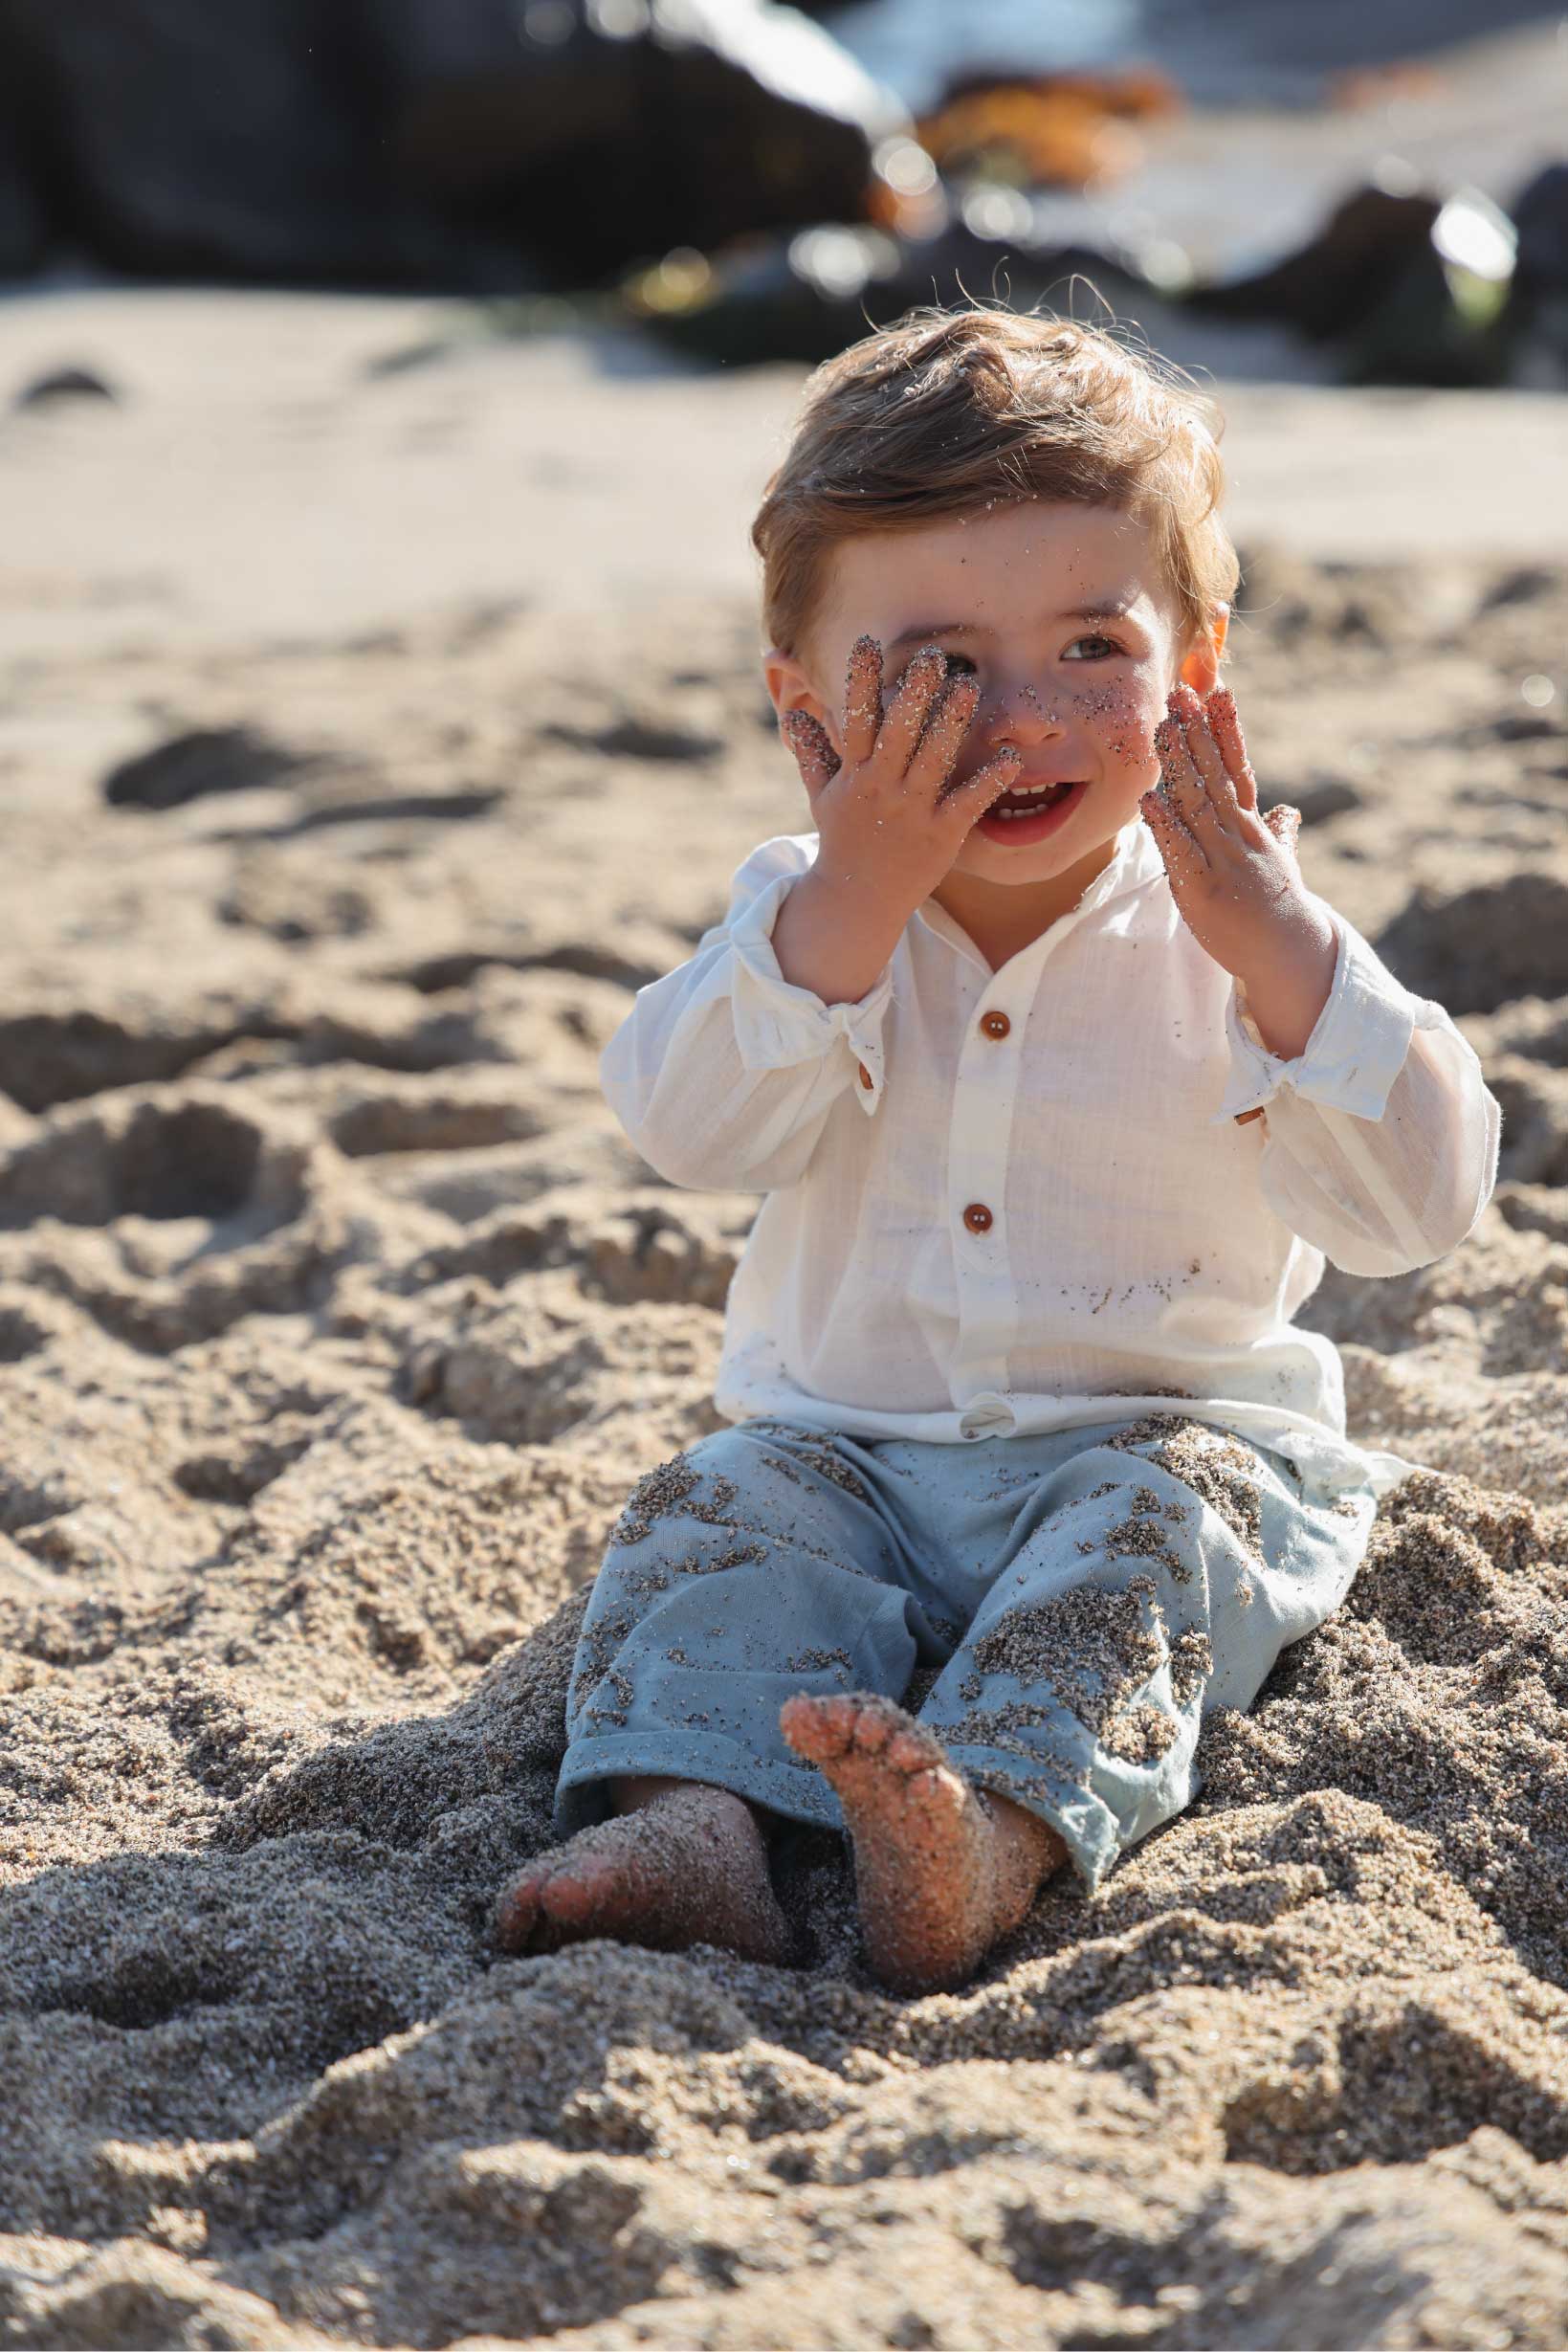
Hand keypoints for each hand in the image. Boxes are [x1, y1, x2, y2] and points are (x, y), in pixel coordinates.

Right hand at [780, 635, 1021, 920]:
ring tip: (969, 687)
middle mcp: (881, 788)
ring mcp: (912, 811)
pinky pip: (967, 802)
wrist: (858, 899)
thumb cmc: (844, 840)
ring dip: (951, 723)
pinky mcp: (941, 834)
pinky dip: (988, 781)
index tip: (868, 645)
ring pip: (932, 760)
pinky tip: (1009, 758)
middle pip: (897, 734)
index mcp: (854, 775)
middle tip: (933, 657)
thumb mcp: (821, 796)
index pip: (856, 720)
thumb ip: (812, 752)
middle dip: (914, 694)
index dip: (861, 682)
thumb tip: (794, 715)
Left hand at [1140, 682, 1311, 981]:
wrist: (1287, 952)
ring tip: (1161, 727)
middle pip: (1215, 772)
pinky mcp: (1202, 888)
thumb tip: (1289, 813)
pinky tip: (1149, 797)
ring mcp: (1221, 858)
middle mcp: (1239, 832)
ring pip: (1197, 801)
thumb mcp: (1279, 862)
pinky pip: (1179, 850)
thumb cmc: (1278, 907)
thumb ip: (1279, 833)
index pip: (1239, 764)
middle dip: (1197, 730)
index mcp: (1252, 823)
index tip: (1217, 690)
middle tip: (1180, 691)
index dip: (1226, 727)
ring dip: (1178, 763)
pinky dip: (1164, 823)